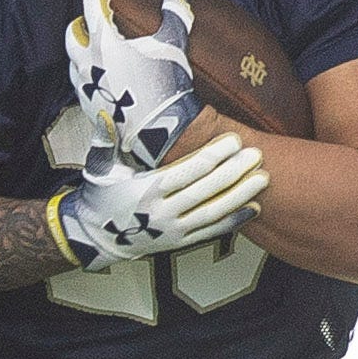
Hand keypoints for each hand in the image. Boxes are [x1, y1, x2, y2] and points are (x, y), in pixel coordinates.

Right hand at [57, 128, 265, 266]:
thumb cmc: (101, 197)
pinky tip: (254, 207)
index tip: (232, 140)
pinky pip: (211, 231)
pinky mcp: (180, 242)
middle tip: (255, 154)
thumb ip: (105, 141)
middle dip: (233, 172)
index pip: (186, 172)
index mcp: (145, 190)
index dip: (212, 156)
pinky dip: (233, 220)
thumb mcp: (99, 168)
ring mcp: (172, 230)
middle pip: (204, 191)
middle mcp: (161, 212)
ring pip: (213, 212)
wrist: (95, 237)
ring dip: (240, 195)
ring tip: (262, 178)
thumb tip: (104, 116)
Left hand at [68, 0, 202, 169]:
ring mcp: (86, 87)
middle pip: (73, 34)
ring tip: (93, 49)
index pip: (93, 4)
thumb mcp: (173, 43)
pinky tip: (100, 79)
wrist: (162, 129)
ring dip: (81, 51)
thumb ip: (174, 13)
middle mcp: (88, 62)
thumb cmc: (165, 85)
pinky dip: (87, 77)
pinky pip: (82, 87)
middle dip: (81, 23)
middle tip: (91, 19)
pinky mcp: (90, 108)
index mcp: (103, 42)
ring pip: (73, 62)